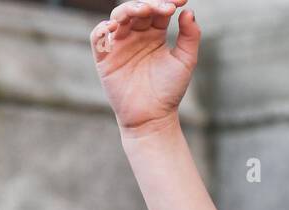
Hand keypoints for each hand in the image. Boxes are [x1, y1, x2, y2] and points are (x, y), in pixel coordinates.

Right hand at [90, 0, 200, 135]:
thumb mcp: (185, 61)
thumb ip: (190, 36)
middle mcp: (136, 36)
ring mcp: (119, 45)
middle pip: (137, 9)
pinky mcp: (104, 58)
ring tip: (142, 10)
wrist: (152, 118)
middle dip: (149, 4)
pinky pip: (98, 37)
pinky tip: (114, 26)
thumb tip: (189, 11)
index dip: (167, 1)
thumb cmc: (169, 91)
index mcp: (155, 34)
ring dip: (128, 9)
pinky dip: (103, 28)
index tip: (181, 0)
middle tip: (163, 8)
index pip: (158, 10)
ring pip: (118, 17)